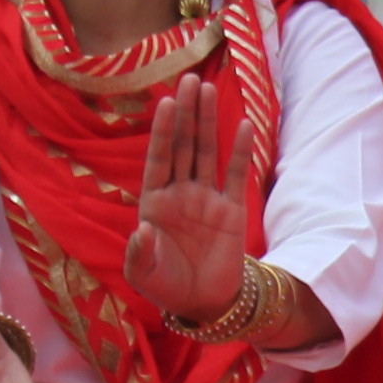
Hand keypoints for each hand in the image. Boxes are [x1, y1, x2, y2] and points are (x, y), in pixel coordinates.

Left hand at [124, 76, 273, 323]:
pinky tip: (243, 125)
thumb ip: (140, 253)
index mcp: (154, 202)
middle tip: (189, 79)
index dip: (162, 131)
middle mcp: (179, 193)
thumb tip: (139, 231)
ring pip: (206, 152)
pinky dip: (240, 151)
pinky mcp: (231, 210)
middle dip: (185, 113)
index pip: (159, 158)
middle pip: (182, 145)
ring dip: (207, 122)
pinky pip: (236, 175)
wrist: (204, 303)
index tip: (165, 102)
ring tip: (208, 90)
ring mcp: (206, 199)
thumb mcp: (144, 274)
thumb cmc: (167, 286)